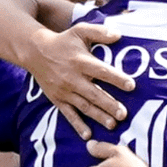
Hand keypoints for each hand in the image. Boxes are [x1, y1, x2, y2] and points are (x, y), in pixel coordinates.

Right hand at [23, 25, 131, 140]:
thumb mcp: (79, 30)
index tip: (131, 86)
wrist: (35, 52)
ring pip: (84, 106)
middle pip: (94, 93)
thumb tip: (119, 35)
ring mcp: (64, 90)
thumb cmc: (63, 41)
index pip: (101, 71)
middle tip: (124, 114)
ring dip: (98, 116)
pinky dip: (77, 125)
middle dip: (109, 104)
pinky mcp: (57, 99)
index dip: (117, 78)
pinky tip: (88, 135)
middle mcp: (72, 78)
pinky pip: (68, 114)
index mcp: (81, 61)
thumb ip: (99, 32)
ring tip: (113, 125)